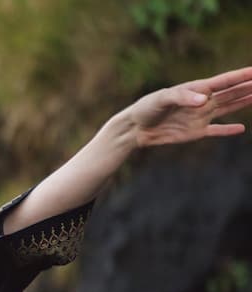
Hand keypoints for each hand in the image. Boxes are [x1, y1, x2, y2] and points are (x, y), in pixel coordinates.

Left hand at [127, 66, 251, 147]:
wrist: (135, 128)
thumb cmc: (146, 108)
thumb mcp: (162, 99)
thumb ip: (182, 97)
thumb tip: (205, 99)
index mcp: (195, 89)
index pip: (223, 81)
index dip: (241, 76)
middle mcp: (201, 101)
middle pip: (231, 93)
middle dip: (248, 86)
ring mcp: (200, 117)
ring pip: (228, 108)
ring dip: (243, 102)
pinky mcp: (195, 132)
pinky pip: (215, 131)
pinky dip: (227, 130)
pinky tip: (241, 128)